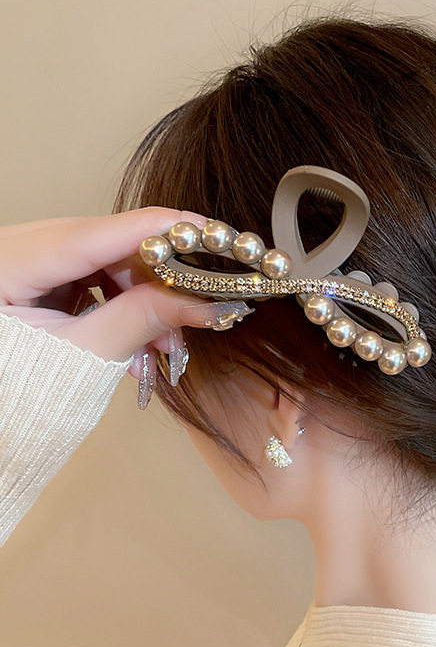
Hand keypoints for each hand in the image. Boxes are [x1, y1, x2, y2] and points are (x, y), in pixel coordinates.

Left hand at [0, 207, 254, 382]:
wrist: (1, 417)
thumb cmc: (26, 391)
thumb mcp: (86, 356)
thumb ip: (142, 321)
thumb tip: (204, 303)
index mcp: (5, 264)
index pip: (90, 234)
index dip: (151, 229)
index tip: (203, 229)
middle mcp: (9, 248)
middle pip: (100, 244)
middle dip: (152, 280)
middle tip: (193, 307)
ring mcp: (22, 258)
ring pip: (100, 260)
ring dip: (139, 298)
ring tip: (161, 346)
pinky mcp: (34, 272)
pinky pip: (89, 274)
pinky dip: (119, 303)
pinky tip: (137, 340)